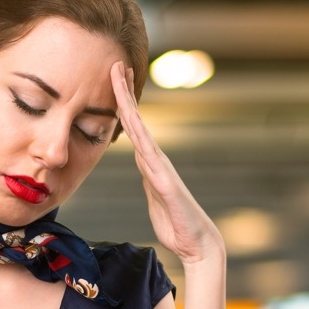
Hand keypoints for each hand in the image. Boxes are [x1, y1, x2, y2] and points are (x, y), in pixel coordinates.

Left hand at [111, 62, 224, 265]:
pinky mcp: (165, 184)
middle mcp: (156, 160)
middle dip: (125, 92)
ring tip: (120, 80)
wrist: (196, 243)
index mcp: (150, 163)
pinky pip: (149, 156)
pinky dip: (139, 137)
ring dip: (129, 105)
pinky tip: (130, 121)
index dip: (122, 104)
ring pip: (141, 131)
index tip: (113, 80)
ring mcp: (162, 169)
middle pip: (136, 120)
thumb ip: (148, 179)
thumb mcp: (154, 197)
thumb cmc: (175, 223)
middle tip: (115, 64)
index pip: (133, 128)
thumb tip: (142, 166)